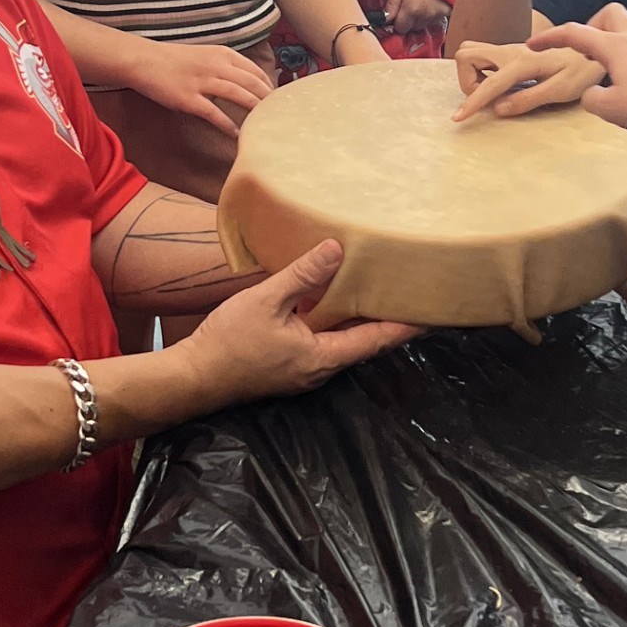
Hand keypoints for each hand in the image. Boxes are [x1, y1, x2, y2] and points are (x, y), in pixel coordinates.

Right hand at [126, 39, 274, 136]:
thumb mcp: (205, 55)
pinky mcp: (188, 98)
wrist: (144, 60)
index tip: (278, 100)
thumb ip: (225, 67)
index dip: (269, 86)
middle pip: (251, 82)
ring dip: (254, 109)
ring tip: (265, 123)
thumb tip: (246, 85)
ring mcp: (202, 81)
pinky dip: (227, 124)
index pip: (254, 70)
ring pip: (237, 94)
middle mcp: (216, 65)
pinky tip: (237, 134)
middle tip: (279, 114)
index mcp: (222, 54)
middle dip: (268, 99)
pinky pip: (213, 113)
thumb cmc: (175, 60)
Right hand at [182, 240, 418, 403]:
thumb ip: (303, 275)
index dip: (405, 326)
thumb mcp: (267, 300)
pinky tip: (334, 304)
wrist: (193, 376)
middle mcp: (320, 369)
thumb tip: (336, 249)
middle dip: (388, 321)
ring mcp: (304, 371)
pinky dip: (337, 324)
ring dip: (362, 322)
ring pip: (344, 344)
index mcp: (322, 357)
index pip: (376, 340)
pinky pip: (324, 343)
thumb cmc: (229, 341)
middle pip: (364, 344)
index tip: (433, 313)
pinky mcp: (289, 367)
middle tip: (411, 296)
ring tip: (380, 295)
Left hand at [384, 0, 450, 35]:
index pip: (401, 28)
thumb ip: (392, 4)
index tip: (398, 13)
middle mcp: (425, 16)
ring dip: (419, 18)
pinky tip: (429, 2)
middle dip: (408, 20)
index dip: (397, 22)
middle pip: (412, 28)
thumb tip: (385, 19)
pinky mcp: (446, 13)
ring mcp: (437, 15)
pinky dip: (429, 15)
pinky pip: (433, 20)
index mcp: (412, 9)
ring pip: (423, 25)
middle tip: (409, 4)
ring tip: (420, 2)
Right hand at [452, 38, 603, 120]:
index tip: (458, 118)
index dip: (471, 102)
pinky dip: (484, 70)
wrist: (595, 50)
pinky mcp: (514, 51)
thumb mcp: (561, 90)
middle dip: (466, 78)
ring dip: (473, 72)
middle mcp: (511, 51)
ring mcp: (511, 49)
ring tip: (496, 91)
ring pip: (472, 51)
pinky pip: (485, 56)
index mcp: (522, 63)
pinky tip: (505, 84)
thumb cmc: (583, 71)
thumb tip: (499, 109)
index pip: (488, 84)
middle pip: (466, 54)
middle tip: (487, 97)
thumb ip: (528, 99)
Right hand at [528, 8, 626, 131]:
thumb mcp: (606, 108)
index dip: (550, 38)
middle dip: (594, 27)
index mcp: (614, 46)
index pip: (575, 34)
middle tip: (588, 51)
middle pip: (609, 13)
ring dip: (613, 37)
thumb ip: (591, 97)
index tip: (533, 44)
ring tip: (607, 63)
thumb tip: (594, 94)